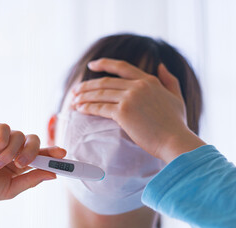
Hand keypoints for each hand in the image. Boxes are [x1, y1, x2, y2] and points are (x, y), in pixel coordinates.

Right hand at [0, 123, 63, 204]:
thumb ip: (32, 179)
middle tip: (21, 164)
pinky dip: (2, 140)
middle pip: (33, 140)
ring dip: (11, 151)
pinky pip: (4, 128)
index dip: (52, 152)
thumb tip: (53, 174)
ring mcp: (0, 138)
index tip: (63, 153)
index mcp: (19, 162)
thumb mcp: (11, 188)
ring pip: (19, 135)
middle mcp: (12, 148)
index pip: (40, 154)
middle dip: (32, 152)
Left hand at [72, 58, 204, 161]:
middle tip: (75, 90)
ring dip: (83, 97)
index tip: (92, 65)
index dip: (104, 64)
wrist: (175, 141)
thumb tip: (161, 65)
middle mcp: (138, 86)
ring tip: (73, 101)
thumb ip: (170, 80)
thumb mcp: (176, 97)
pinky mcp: (123, 112)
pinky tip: (79, 109)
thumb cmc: (176, 124)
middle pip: (105, 82)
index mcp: (149, 81)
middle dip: (87, 86)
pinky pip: (99, 107)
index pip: (122, 67)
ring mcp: (130, 98)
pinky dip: (87, 108)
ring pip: (100, 94)